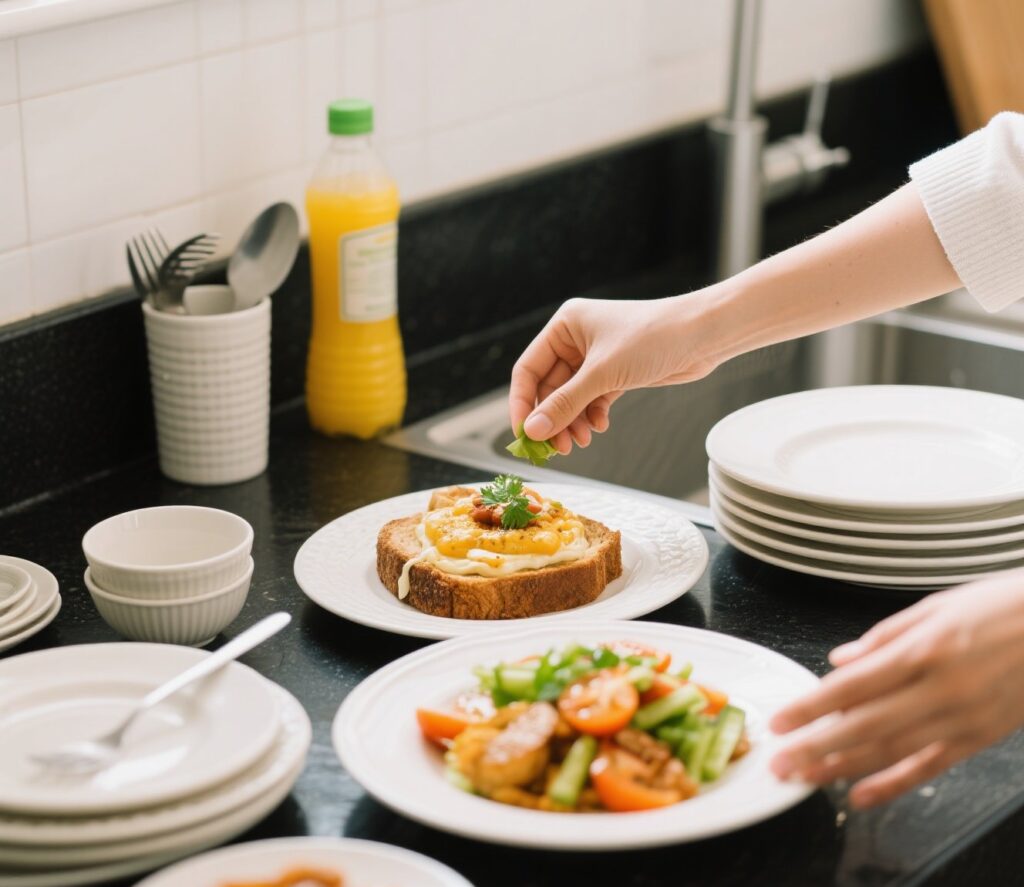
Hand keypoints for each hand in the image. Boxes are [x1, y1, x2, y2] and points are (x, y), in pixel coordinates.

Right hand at [508, 293, 721, 452]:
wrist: (703, 336)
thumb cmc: (653, 338)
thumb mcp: (603, 374)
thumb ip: (565, 404)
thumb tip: (533, 432)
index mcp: (565, 326)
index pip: (528, 370)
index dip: (522, 404)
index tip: (524, 435)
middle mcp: (576, 340)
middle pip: (550, 388)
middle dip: (554, 419)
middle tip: (557, 449)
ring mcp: (596, 357)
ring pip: (572, 398)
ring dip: (573, 422)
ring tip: (580, 442)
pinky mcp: (616, 373)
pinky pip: (592, 399)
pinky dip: (593, 415)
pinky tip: (600, 427)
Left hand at [769, 569, 1023, 807]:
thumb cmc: (1002, 609)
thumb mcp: (936, 607)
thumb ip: (883, 637)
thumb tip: (840, 660)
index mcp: (925, 650)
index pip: (852, 686)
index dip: (811, 708)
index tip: (780, 721)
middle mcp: (942, 689)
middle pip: (865, 726)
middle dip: (816, 747)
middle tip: (780, 762)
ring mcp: (963, 719)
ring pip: (892, 752)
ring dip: (843, 768)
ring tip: (806, 778)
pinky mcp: (981, 738)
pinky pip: (930, 767)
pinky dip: (894, 784)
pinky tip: (862, 795)